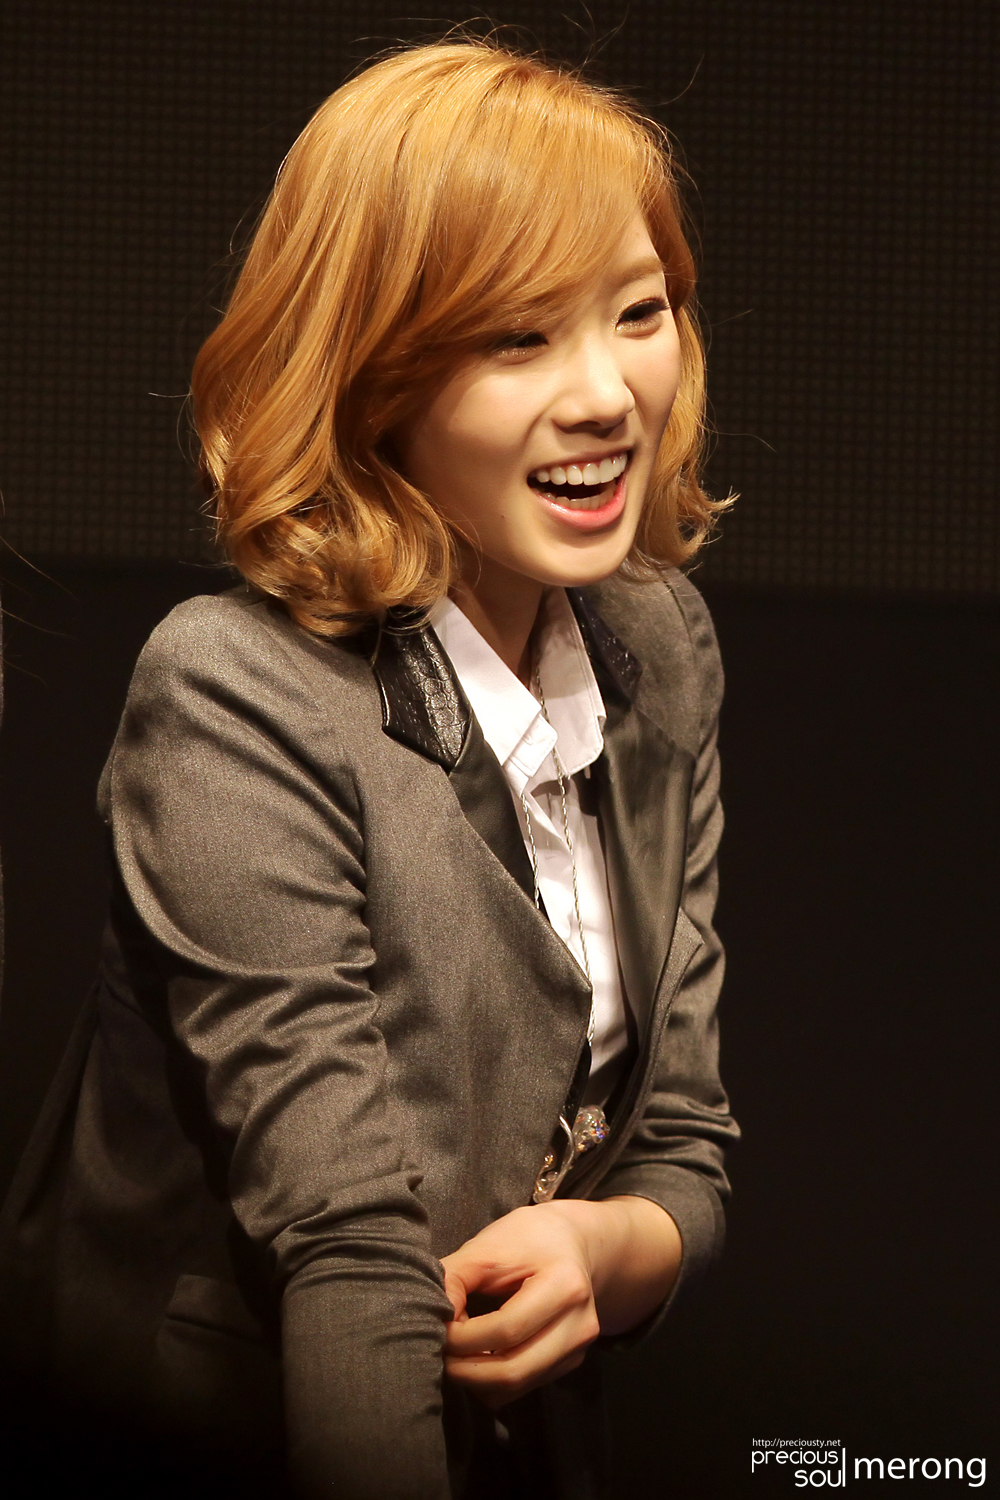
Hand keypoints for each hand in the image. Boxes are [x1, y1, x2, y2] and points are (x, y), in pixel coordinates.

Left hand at [439, 1195, 680, 1407]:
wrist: (571, 1242)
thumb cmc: (525, 1239)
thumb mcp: (487, 1245)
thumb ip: (454, 1278)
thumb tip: (432, 1319)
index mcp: (565, 1286)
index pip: (506, 1329)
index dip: (464, 1337)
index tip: (438, 1328)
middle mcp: (580, 1324)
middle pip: (514, 1370)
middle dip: (467, 1370)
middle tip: (439, 1355)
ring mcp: (578, 1348)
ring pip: (518, 1387)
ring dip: (477, 1381)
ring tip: (454, 1357)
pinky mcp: (571, 1362)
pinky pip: (524, 1387)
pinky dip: (493, 1382)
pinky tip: (477, 1358)